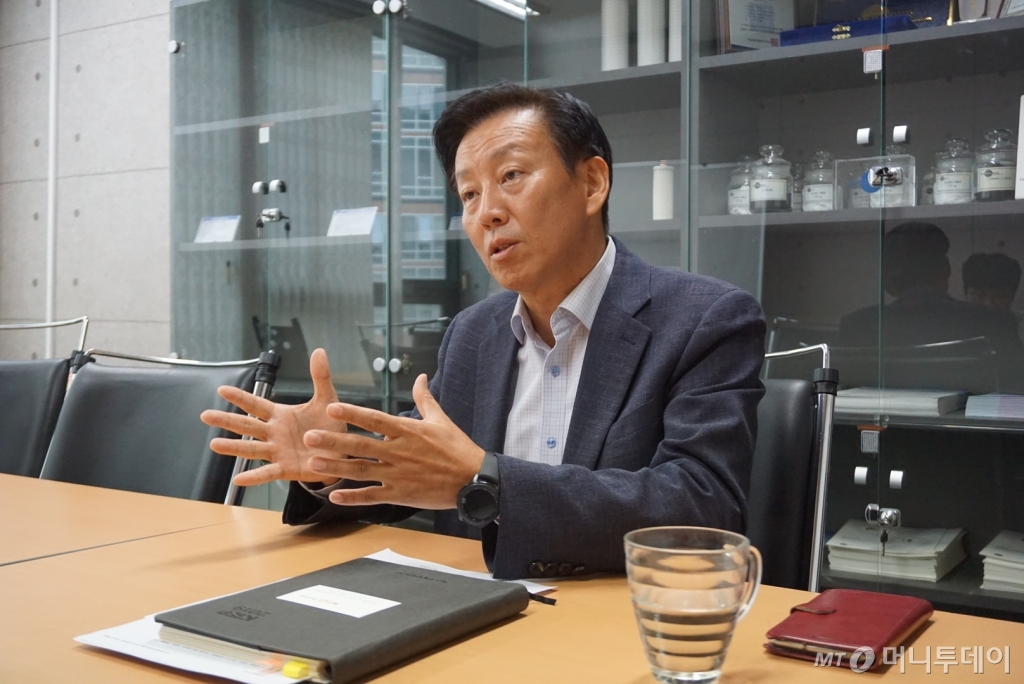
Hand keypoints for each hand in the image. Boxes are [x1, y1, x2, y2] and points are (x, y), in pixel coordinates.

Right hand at [200, 348, 345, 485]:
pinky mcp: (286, 468)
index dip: (240, 397)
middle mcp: (274, 433)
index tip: (222, 390)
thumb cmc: (329, 426)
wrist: (340, 452)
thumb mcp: (326, 399)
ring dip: (233, 447)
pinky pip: (267, 472)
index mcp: (280, 415)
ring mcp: (277, 451)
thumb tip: (319, 351)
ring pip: (251, 448)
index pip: (256, 404)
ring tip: (214, 445)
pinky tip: (238, 480)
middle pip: (246, 425)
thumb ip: (320, 376)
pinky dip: (253, 477)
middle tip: (205, 415)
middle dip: (226, 420)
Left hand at [302, 373, 484, 509]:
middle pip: (360, 446)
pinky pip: (373, 497)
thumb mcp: (441, 420)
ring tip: (313, 463)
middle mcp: (399, 452)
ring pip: (361, 471)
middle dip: (333, 441)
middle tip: (309, 437)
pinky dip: (353, 497)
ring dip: (336, 468)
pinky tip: (334, 495)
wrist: (474, 480)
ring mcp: (398, 475)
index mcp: (408, 431)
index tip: (331, 408)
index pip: (374, 420)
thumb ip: (425, 398)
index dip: (352, 414)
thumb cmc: (458, 448)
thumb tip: (421, 377)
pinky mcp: (401, 495)